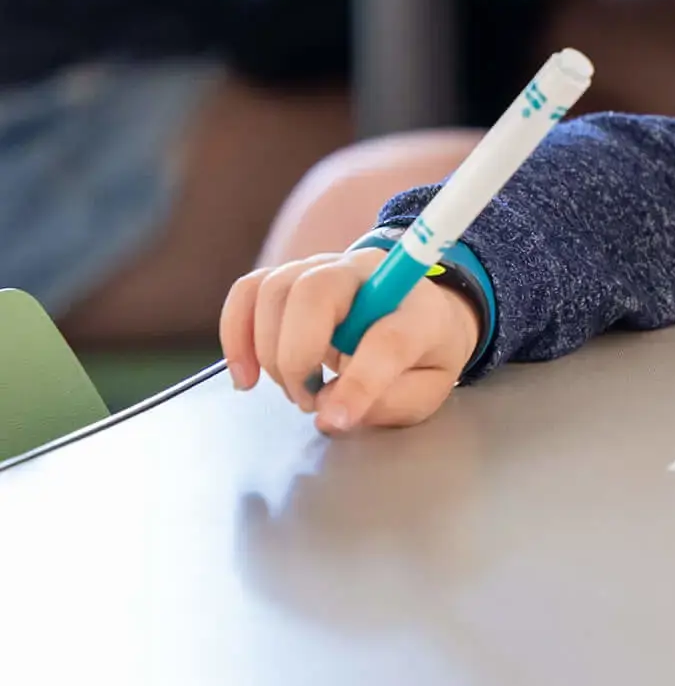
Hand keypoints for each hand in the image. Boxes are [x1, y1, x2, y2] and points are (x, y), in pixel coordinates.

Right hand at [219, 253, 480, 434]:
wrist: (415, 310)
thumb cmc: (421, 353)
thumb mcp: (427, 388)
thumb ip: (389, 404)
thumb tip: (331, 414)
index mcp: (418, 307)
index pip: (388, 337)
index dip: (360, 382)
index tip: (336, 418)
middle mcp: (371, 274)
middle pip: (315, 291)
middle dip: (297, 356)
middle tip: (308, 400)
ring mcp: (327, 267)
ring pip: (275, 290)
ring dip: (269, 352)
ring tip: (295, 391)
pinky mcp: (293, 275)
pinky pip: (248, 292)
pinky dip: (236, 335)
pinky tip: (246, 375)